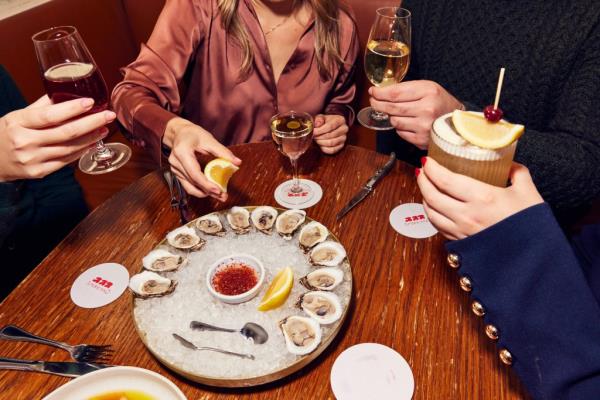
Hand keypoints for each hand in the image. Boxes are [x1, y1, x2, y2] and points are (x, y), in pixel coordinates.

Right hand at [0, 96, 113, 181]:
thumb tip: (66, 92)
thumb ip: (41, 107)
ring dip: (91, 137)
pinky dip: (82, 151)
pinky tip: (93, 142)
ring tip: (104, 128)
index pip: (48, 115)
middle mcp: (25, 142)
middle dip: (91, 123)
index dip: (71, 109)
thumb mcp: (17, 116)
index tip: (90, 102)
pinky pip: (66, 161)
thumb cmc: (8, 134)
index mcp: (18, 123)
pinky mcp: (39, 172)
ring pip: (69, 148)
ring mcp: (32, 159)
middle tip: (109, 115)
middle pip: (65, 133)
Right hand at [163, 117, 241, 200]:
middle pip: (193, 182)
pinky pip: (188, 186)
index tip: (218, 190)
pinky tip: (211, 192)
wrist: (179, 133)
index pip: (194, 173)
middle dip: (209, 191)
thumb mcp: (209, 139)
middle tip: (223, 196)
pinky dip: (200, 190)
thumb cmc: (193, 134)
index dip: (206, 184)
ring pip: (190, 187)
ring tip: (220, 196)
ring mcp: (175, 169)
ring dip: (205, 193)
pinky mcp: (177, 174)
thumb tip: (237, 162)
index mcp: (182, 152)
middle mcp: (175, 162)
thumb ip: (223, 152)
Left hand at [313, 114, 347, 154]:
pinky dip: (324, 148)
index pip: (330, 126)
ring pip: (331, 143)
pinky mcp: (341, 146)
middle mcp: (344, 129)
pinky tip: (320, 145)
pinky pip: (332, 150)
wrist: (329, 127)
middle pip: (331, 135)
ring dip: (321, 142)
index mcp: (340, 120)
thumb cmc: (325, 122)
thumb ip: (319, 120)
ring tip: (316, 140)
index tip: (313, 132)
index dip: (320, 130)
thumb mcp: (321, 117)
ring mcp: (344, 138)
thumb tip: (317, 124)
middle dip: (320, 137)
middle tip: (313, 136)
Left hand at [369, 80, 462, 148]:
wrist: (459, 123)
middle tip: (373, 101)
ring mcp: (424, 127)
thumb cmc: (440, 102)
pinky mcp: (421, 140)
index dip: (380, 93)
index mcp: (429, 92)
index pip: (395, 93)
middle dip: (378, 104)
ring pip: (394, 121)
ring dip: (391, 116)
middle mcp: (427, 109)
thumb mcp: (428, 87)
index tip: (372, 91)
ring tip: (396, 112)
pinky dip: (400, 127)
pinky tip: (407, 122)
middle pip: (392, 108)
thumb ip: (406, 89)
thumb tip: (381, 92)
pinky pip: (400, 132)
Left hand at [416, 157, 543, 239]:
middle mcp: (467, 215)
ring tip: (425, 186)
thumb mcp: (528, 192)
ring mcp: (461, 231)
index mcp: (482, 197)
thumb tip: (509, 163)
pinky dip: (431, 214)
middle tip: (422, 170)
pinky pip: (438, 226)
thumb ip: (517, 173)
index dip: (431, 169)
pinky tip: (434, 207)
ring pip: (430, 212)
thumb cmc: (532, 224)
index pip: (445, 180)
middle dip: (423, 180)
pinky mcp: (461, 243)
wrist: (535, 257)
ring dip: (424, 197)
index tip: (427, 160)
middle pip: (431, 195)